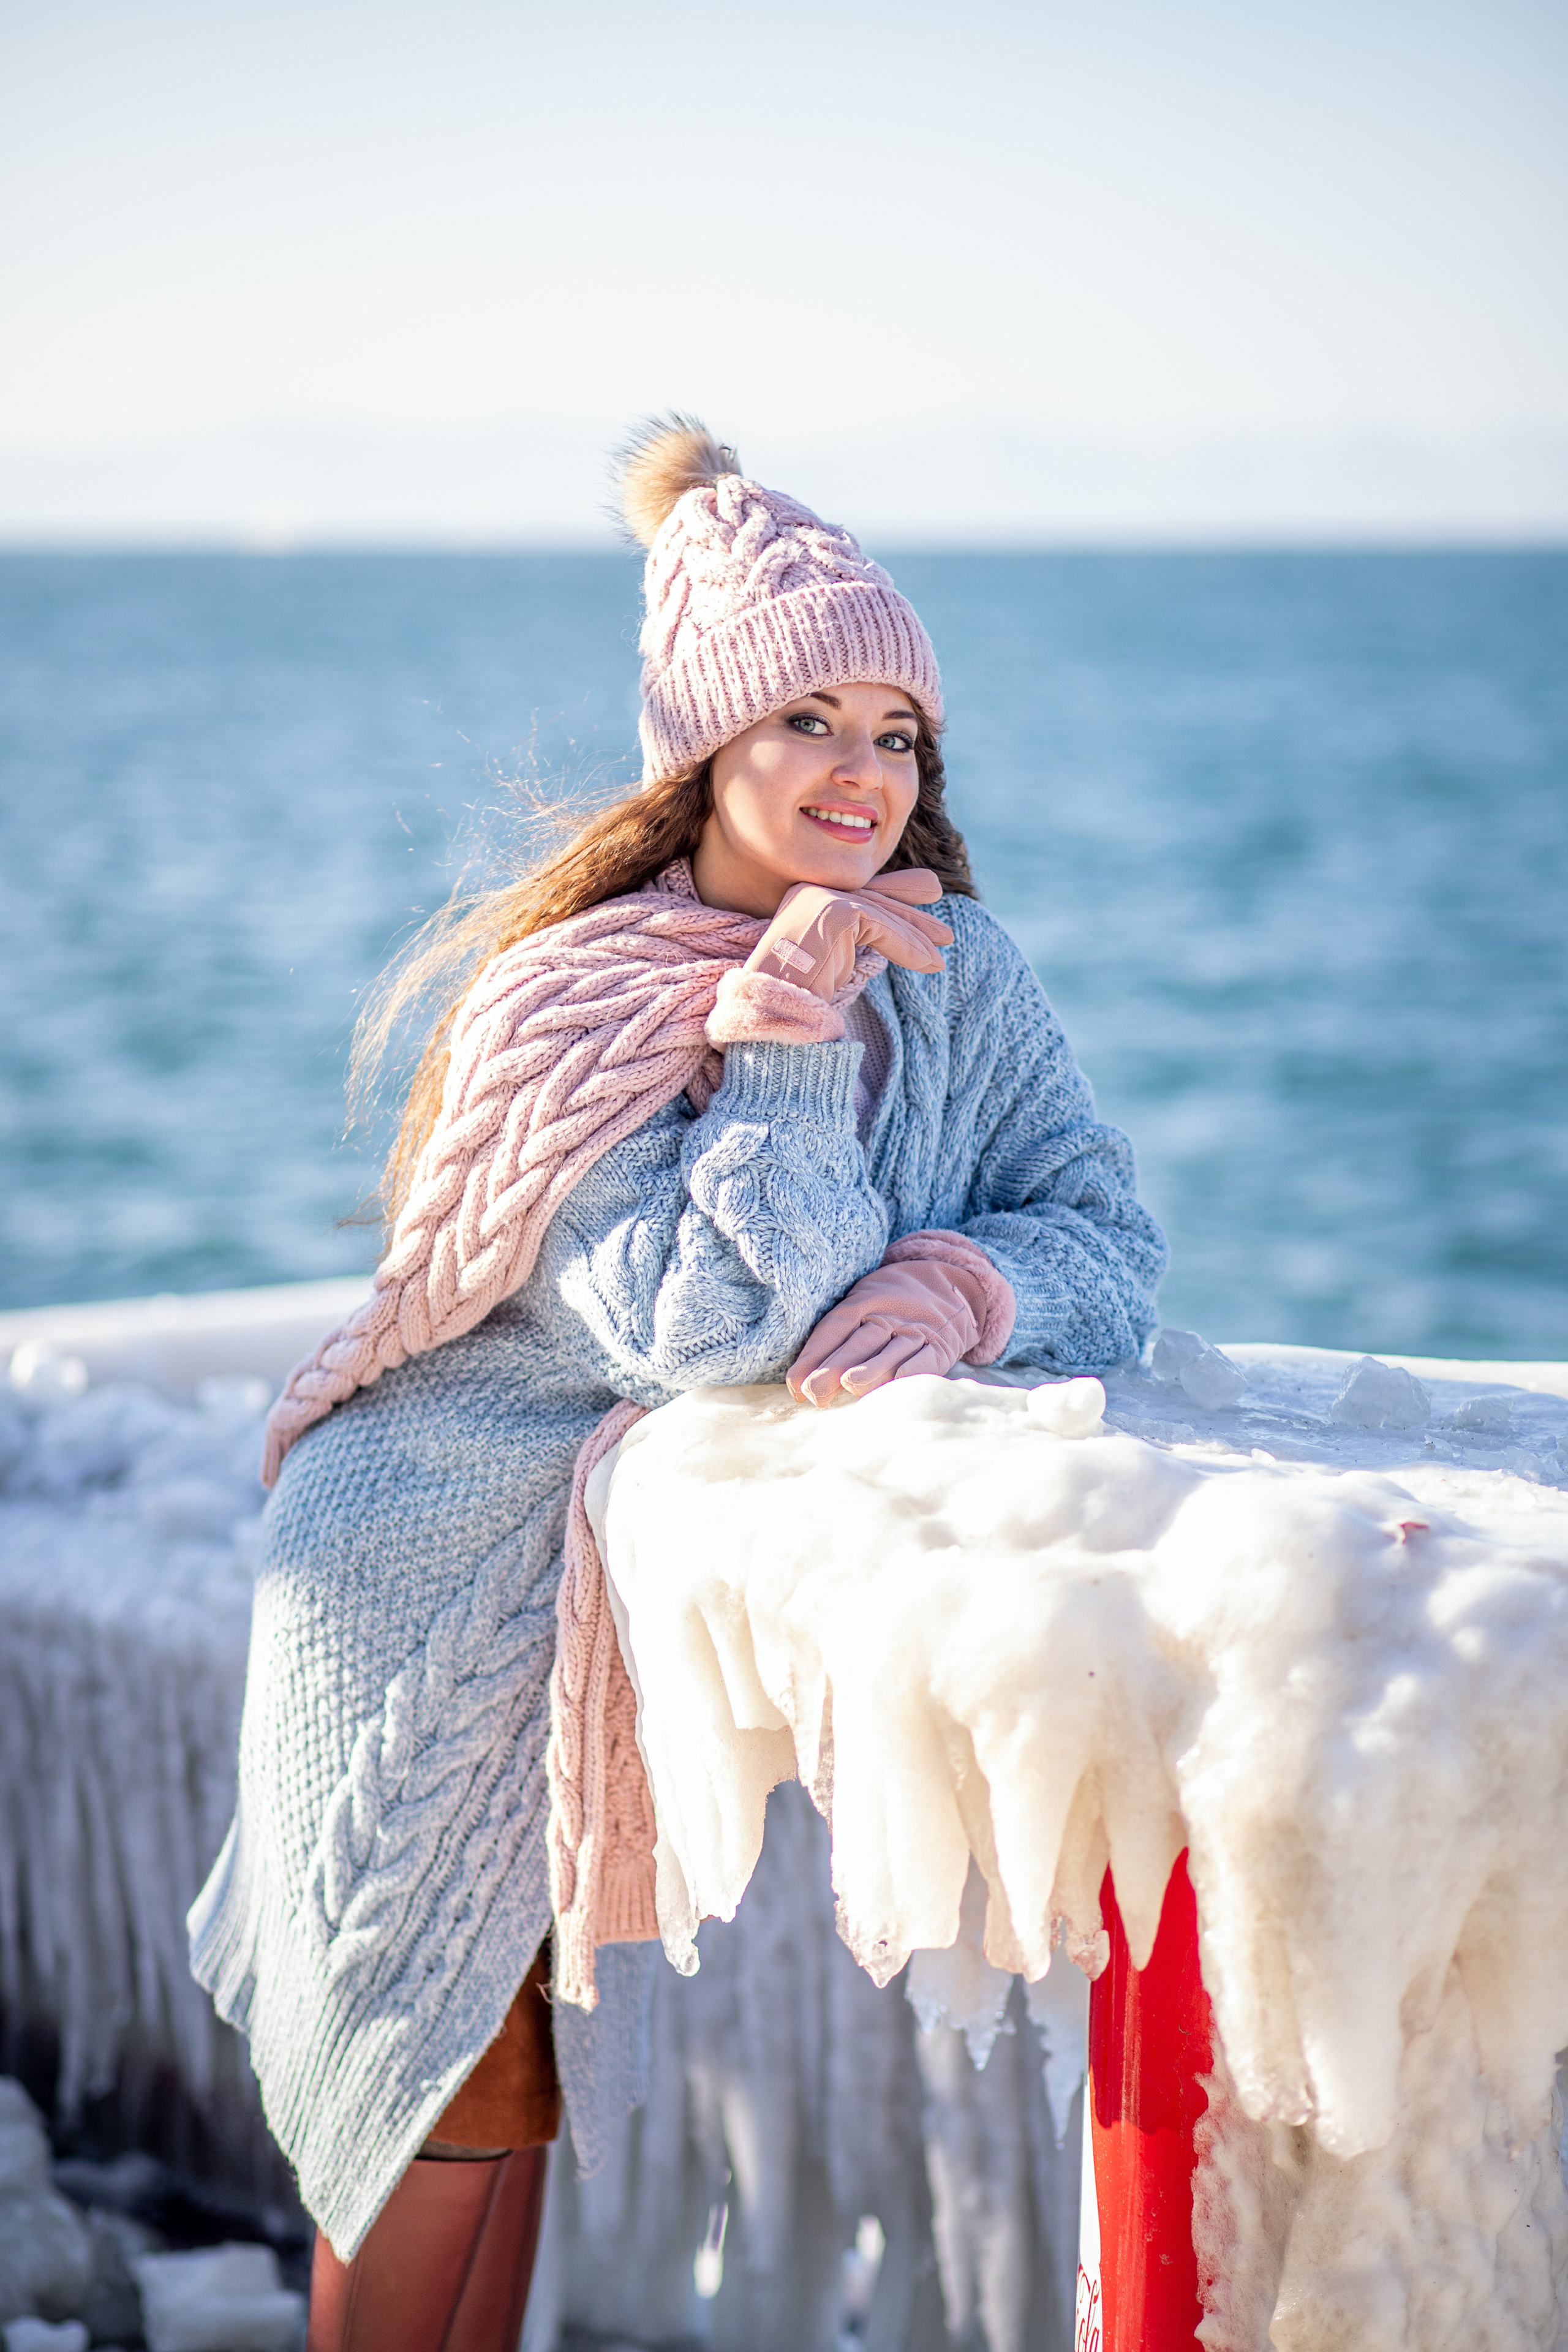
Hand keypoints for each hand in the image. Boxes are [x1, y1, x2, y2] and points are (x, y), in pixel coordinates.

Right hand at [745, 869, 952, 1002]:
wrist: (774, 1013)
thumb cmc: (799, 996)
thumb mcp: (838, 959)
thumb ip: (862, 936)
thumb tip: (897, 927)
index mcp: (804, 898)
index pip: (860, 893)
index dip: (898, 893)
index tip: (931, 893)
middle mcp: (808, 891)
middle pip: (873, 900)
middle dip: (913, 917)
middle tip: (947, 935)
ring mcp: (818, 897)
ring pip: (880, 914)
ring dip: (915, 940)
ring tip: (939, 962)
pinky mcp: (833, 910)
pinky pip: (880, 926)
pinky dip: (906, 946)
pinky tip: (927, 963)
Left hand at [786, 1259, 991, 1406]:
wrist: (950, 1288)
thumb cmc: (890, 1308)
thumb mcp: (864, 1307)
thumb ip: (836, 1339)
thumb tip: (800, 1382)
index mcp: (863, 1302)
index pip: (835, 1327)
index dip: (813, 1354)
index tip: (795, 1384)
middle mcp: (888, 1315)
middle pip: (859, 1341)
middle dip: (835, 1366)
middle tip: (814, 1391)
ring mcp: (916, 1330)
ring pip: (891, 1349)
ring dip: (872, 1368)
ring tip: (851, 1385)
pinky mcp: (941, 1346)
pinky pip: (927, 1357)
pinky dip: (915, 1368)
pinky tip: (899, 1380)